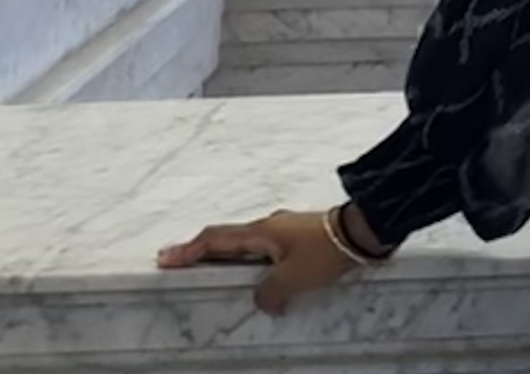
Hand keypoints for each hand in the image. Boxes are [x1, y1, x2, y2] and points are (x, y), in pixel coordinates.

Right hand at [154, 208, 364, 314]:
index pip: (215, 240)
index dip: (188, 250)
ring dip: (227, 258)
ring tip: (212, 272)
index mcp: (261, 232)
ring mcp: (285, 231)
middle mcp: (269, 227)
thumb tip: (263, 301)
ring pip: (247, 246)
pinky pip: (266, 251)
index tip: (165, 258)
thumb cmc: (327, 250)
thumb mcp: (292, 278)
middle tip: (178, 263)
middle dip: (201, 252)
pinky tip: (257, 277)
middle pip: (227, 240)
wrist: (364, 232)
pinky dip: (252, 262)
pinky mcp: (300, 238)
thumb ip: (269, 293)